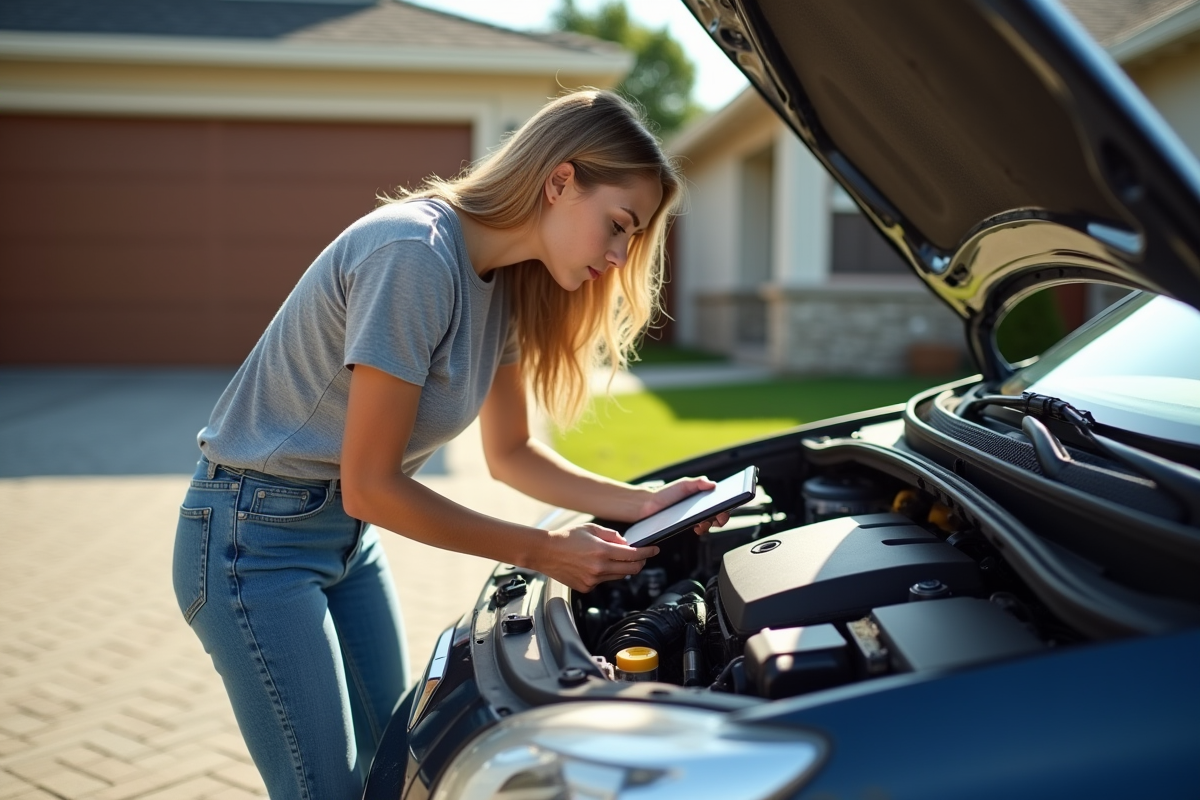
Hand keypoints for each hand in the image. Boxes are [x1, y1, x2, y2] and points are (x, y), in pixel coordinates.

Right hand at [537, 522, 658, 592]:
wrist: (544, 552)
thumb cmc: (566, 537)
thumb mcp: (591, 528)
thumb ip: (612, 535)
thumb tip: (626, 543)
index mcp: (602, 551)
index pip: (633, 555)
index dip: (647, 552)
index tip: (654, 550)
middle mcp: (599, 568)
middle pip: (631, 570)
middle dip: (640, 563)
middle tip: (642, 556)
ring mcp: (593, 580)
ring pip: (619, 576)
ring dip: (623, 568)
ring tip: (615, 558)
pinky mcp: (586, 587)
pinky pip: (604, 581)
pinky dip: (606, 574)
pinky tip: (595, 565)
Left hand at [638, 476, 731, 534]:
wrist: (646, 506)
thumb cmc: (665, 494)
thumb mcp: (683, 485)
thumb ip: (697, 483)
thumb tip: (713, 484)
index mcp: (701, 497)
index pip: (720, 502)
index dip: (726, 506)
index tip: (724, 509)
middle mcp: (700, 508)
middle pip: (719, 515)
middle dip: (720, 517)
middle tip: (714, 518)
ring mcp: (694, 519)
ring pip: (710, 524)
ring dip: (710, 524)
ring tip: (702, 523)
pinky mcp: (687, 528)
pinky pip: (700, 530)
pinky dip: (702, 530)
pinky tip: (696, 528)